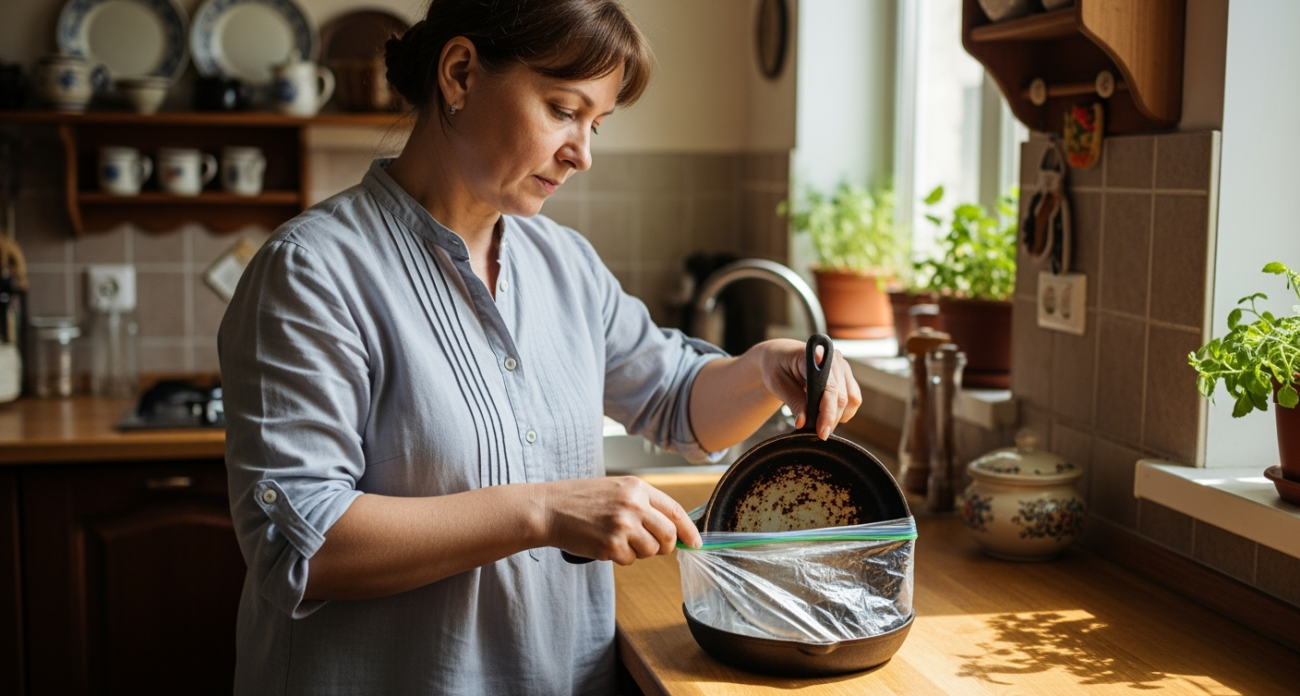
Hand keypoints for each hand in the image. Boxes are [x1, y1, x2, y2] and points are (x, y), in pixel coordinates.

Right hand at [539, 476, 701, 564]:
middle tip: (654, 547)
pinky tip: (604, 544)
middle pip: (669, 535)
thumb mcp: (616, 490)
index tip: (695, 542)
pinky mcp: (611, 545)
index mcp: (637, 488)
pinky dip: (620, 557)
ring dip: (639, 552)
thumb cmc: (580, 499)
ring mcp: (623, 526)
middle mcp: (633, 505)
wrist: (549, 509)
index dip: (689, 529)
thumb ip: (643, 504)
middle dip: (666, 546)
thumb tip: (672, 529)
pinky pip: (629, 560)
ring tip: (618, 539)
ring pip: (651, 551)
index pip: (675, 510)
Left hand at [759, 339, 862, 439]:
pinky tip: (829, 416)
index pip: (828, 386)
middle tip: (819, 435)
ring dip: (839, 416)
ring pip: (851, 399)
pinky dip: (844, 412)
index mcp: (814, 355)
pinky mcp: (846, 376)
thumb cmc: (776, 367)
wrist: (780, 357)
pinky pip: (853, 398)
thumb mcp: (778, 384)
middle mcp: (833, 359)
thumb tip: (803, 422)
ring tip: (822, 426)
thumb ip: (793, 401)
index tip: (821, 430)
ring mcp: (842, 367)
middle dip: (831, 419)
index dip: (827, 410)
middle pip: (841, 395)